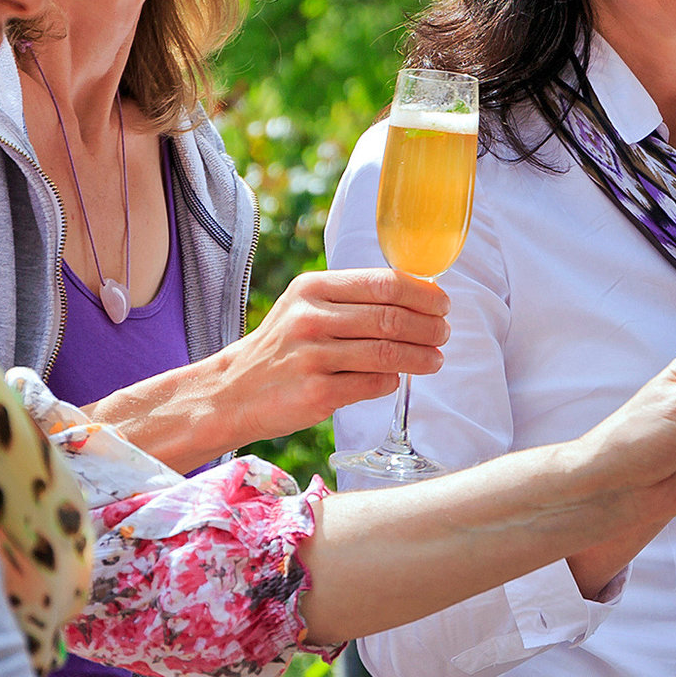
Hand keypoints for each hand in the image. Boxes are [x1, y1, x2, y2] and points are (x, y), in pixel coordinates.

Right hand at [208, 268, 450, 444]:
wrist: (232, 390)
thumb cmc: (283, 347)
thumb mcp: (305, 307)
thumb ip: (352, 299)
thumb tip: (417, 300)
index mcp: (312, 288)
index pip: (383, 283)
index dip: (422, 295)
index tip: (442, 305)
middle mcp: (310, 318)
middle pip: (391, 318)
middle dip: (428, 327)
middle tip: (443, 334)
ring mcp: (312, 356)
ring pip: (387, 353)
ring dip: (420, 357)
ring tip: (435, 360)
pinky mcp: (316, 393)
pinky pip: (373, 384)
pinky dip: (392, 381)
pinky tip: (396, 379)